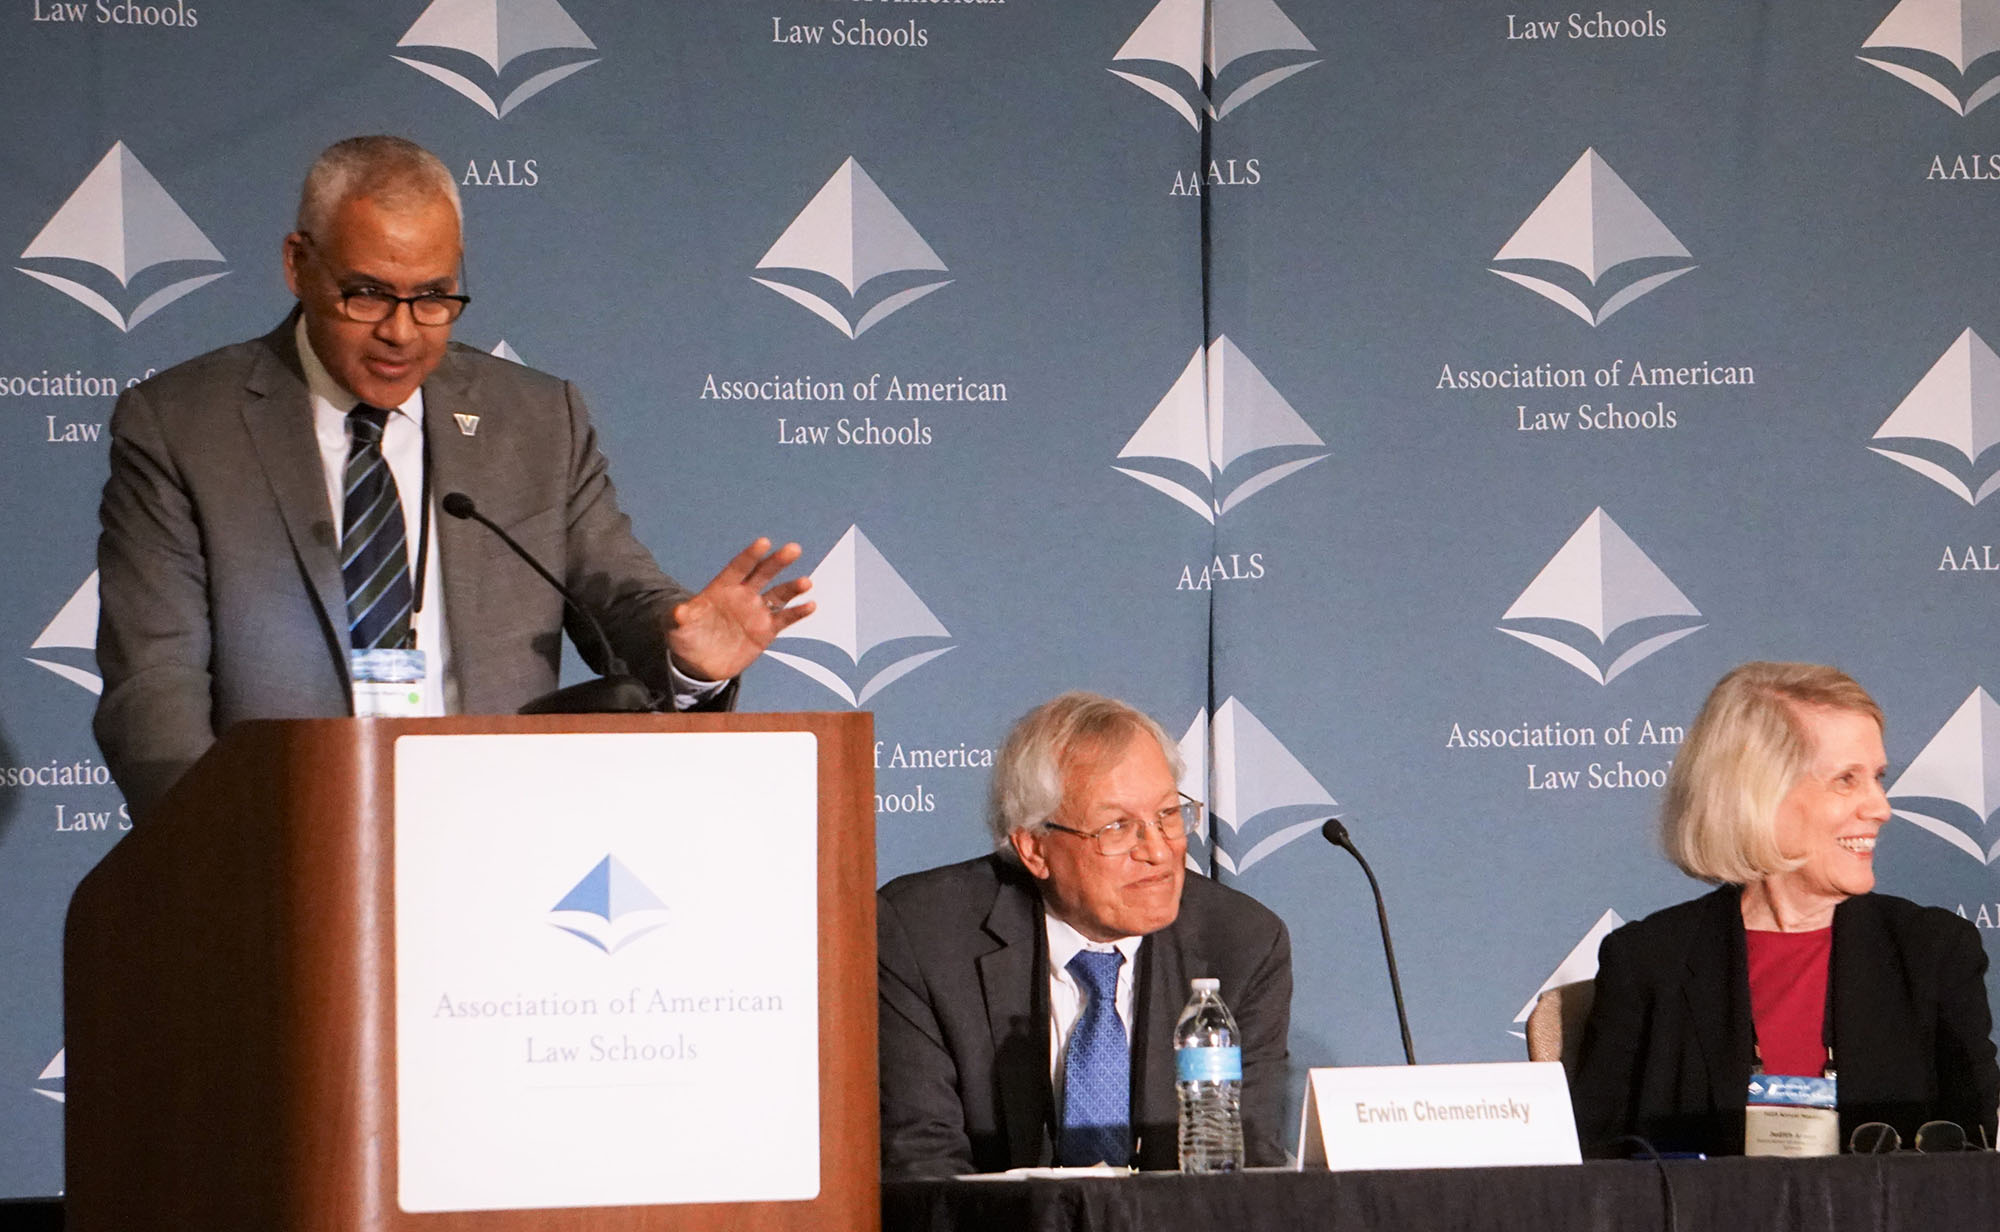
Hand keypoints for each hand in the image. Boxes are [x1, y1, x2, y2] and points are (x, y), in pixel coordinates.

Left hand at [666, 538, 814, 681]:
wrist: (699, 663)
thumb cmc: (686, 637)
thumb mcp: (676, 627)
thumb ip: (679, 618)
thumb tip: (679, 612)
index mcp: (722, 588)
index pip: (738, 567)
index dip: (751, 555)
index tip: (764, 542)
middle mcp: (743, 595)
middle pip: (763, 574)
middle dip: (777, 561)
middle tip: (793, 549)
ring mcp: (756, 612)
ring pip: (778, 595)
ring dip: (793, 588)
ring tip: (806, 582)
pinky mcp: (766, 630)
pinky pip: (784, 619)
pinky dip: (797, 612)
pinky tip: (810, 605)